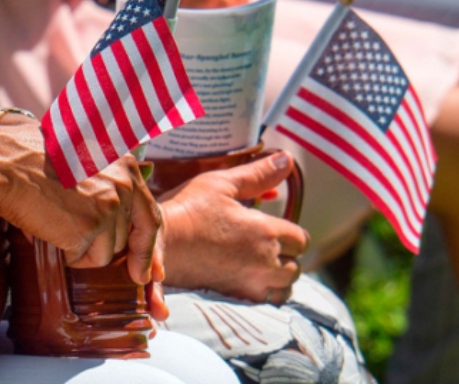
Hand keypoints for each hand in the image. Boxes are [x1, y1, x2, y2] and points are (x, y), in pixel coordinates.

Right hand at [0, 118, 161, 284]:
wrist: (5, 162)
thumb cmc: (31, 158)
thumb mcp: (82, 157)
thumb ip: (108, 178)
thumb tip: (124, 203)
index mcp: (126, 164)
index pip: (149, 214)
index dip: (147, 247)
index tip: (148, 271)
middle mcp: (124, 184)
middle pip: (128, 239)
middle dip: (107, 250)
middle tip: (86, 251)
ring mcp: (110, 206)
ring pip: (106, 253)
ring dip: (80, 247)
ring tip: (54, 222)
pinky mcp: (91, 226)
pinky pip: (84, 258)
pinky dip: (65, 253)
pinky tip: (49, 229)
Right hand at [157, 151, 308, 303]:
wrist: (158, 244)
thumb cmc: (188, 209)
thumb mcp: (222, 183)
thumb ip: (258, 174)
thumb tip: (287, 158)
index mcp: (266, 232)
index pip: (300, 239)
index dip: (290, 232)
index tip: (272, 226)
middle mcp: (264, 262)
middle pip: (295, 267)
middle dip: (287, 256)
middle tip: (266, 244)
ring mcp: (250, 283)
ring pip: (284, 288)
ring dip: (278, 277)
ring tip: (261, 264)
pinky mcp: (233, 297)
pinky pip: (264, 301)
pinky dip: (263, 292)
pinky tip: (248, 279)